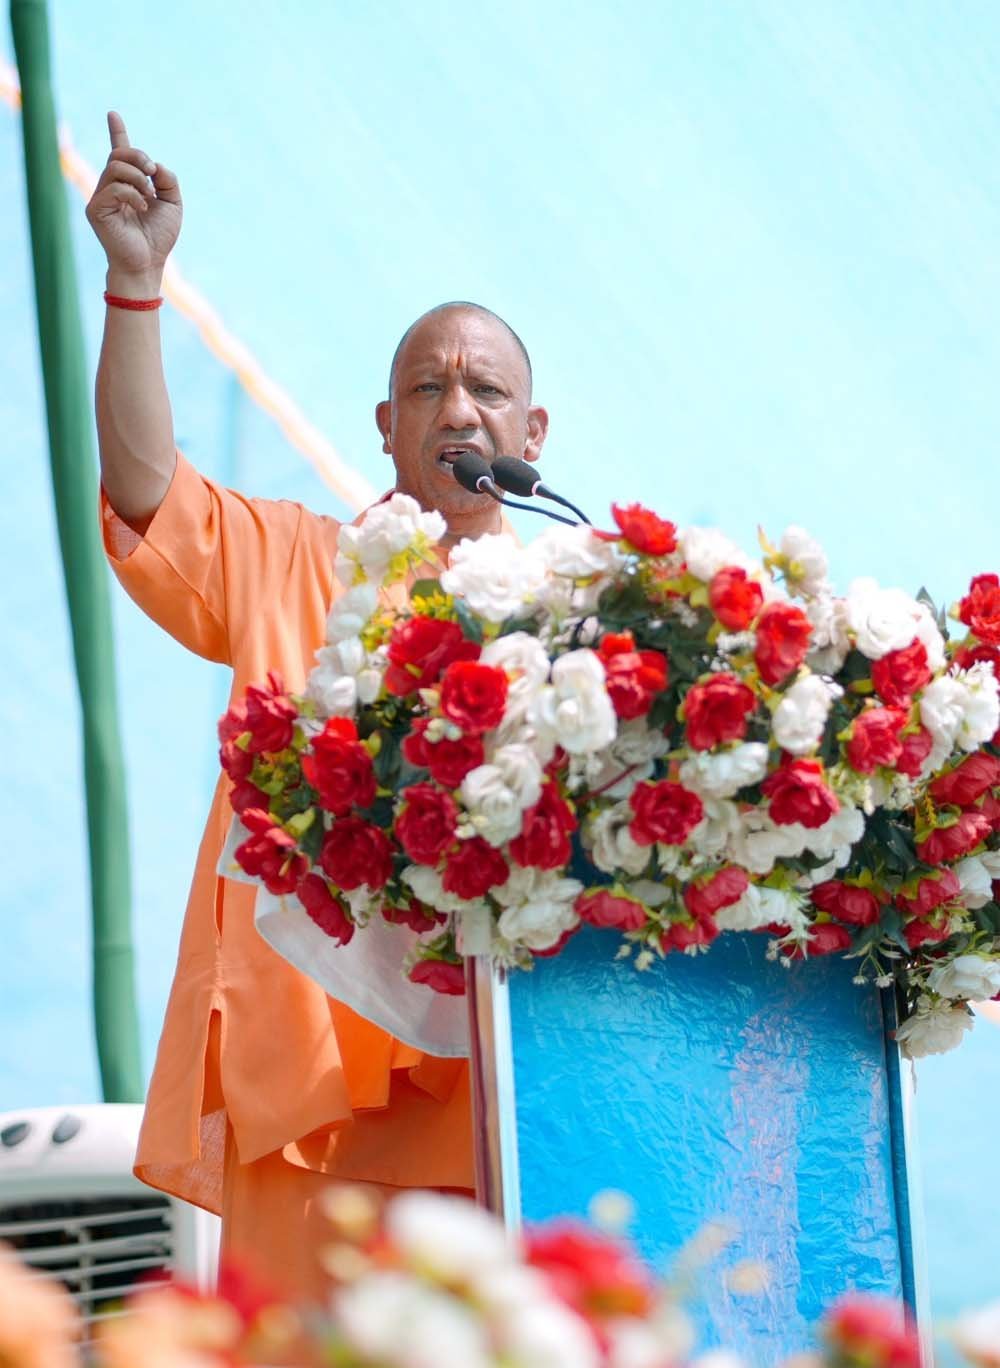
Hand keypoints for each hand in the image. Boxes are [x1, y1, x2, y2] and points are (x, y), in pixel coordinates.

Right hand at [85, 112, 181, 291]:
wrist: (149, 263)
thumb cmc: (159, 238)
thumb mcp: (173, 205)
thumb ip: (169, 181)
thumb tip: (156, 166)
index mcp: (128, 185)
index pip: (120, 153)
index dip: (117, 132)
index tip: (113, 114)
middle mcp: (111, 188)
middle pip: (118, 155)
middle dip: (139, 157)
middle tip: (153, 172)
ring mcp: (100, 198)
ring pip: (115, 168)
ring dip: (138, 177)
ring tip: (149, 195)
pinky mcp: (95, 209)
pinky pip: (114, 188)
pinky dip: (133, 194)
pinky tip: (142, 206)